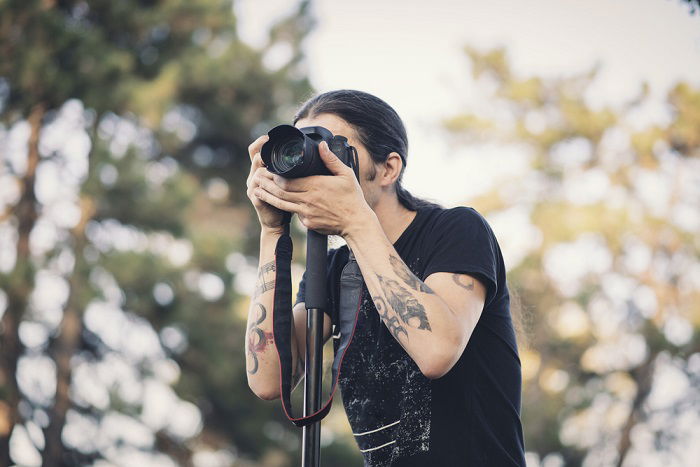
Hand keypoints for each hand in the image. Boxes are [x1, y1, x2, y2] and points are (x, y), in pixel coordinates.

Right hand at [246, 135, 285, 233]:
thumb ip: (290, 167)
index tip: (270, 137)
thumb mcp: (287, 179)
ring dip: (269, 169)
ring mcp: (253, 186)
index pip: (256, 150)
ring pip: (258, 171)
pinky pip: (260, 188)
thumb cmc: (286, 198)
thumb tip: (310, 152)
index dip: (261, 142)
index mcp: (261, 169)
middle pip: (255, 157)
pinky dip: (269, 184)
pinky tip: (279, 183)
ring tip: (280, 167)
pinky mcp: (256, 197)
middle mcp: (254, 175)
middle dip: (263, 150)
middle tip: (273, 146)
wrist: (277, 221)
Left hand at [253, 141, 373, 236]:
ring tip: (256, 190)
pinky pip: (293, 213)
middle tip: (257, 177)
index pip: (288, 180)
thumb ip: (331, 160)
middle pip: (280, 191)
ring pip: (281, 204)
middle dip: (266, 184)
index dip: (275, 176)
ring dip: (268, 197)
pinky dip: (283, 207)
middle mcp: (308, 200)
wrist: (356, 223)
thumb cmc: (352, 198)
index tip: (268, 169)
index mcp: (315, 186)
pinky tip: (274, 203)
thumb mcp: (345, 174)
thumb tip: (322, 145)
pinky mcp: (308, 223)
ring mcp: (306, 213)